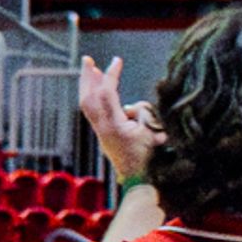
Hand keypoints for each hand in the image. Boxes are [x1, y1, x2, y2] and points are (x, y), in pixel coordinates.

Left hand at [77, 56, 161, 179]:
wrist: (139, 181)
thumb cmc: (150, 158)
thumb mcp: (153, 132)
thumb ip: (144, 115)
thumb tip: (131, 108)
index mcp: (113, 126)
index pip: (106, 94)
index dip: (110, 75)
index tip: (117, 60)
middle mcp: (102, 128)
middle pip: (88, 98)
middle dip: (87, 77)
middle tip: (87, 60)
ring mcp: (100, 133)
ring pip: (87, 105)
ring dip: (88, 86)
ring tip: (92, 69)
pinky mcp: (103, 135)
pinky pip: (93, 111)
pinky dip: (94, 97)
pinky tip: (102, 88)